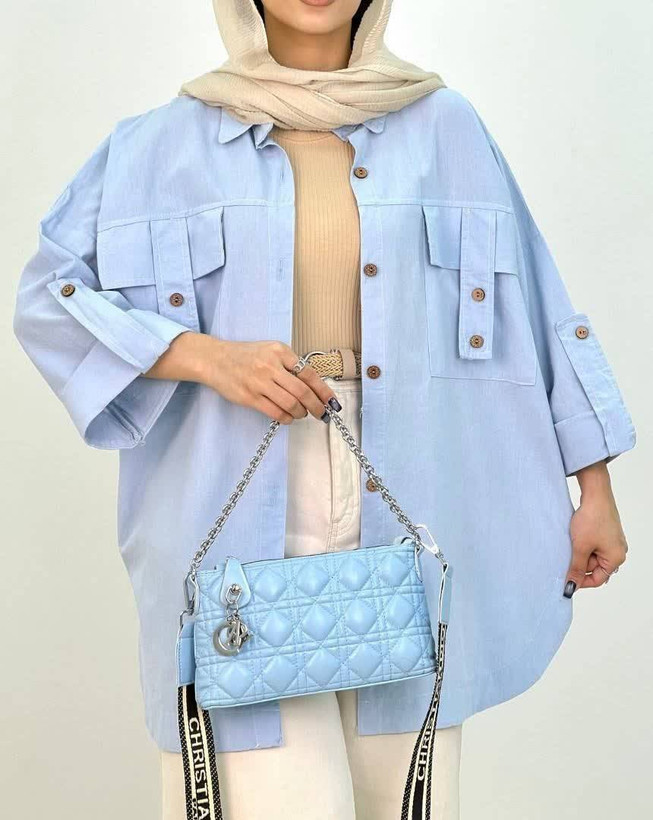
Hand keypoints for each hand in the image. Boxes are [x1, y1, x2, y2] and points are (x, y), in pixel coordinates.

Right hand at [143, 331, 340, 423]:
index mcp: (280, 351)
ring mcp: (259, 382)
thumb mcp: (269, 351)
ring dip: (301, 413)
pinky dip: (287, 418)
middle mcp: (271, 366)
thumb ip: (288, 364)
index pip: (308, 373)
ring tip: (302, 414)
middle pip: (302, 391)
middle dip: (316, 406)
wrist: (215, 359)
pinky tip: (289, 417)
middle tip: (322, 413)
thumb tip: (312, 385)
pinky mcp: (249, 397)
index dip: (324, 390)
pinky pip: (275, 412)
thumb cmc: (245, 356)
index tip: (332, 401)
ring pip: (290, 404)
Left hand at [564, 461, 627, 596]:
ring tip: (573, 541)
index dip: (580, 581)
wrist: (595, 494)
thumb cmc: (592, 519)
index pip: (597, 579)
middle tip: (567, 554)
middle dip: (579, 563)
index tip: (566, 579)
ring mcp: (612, 541)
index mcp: (616, 558)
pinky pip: (593, 545)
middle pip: (594, 567)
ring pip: (592, 555)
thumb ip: (576, 568)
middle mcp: (618, 551)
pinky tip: (576, 536)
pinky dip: (582, 544)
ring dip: (580, 552)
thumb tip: (572, 586)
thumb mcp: (580, 547)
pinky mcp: (606, 532)